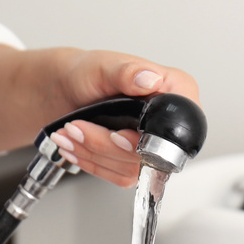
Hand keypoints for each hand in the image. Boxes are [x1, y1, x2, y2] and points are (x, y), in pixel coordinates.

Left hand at [47, 50, 200, 186]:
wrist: (65, 89)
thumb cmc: (87, 73)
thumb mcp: (104, 66)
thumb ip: (127, 72)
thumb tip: (150, 78)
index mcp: (175, 92)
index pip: (177, 127)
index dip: (148, 138)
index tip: (116, 134)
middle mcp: (167, 122)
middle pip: (150, 153)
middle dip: (106, 145)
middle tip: (76, 128)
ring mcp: (153, 146)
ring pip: (131, 168)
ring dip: (93, 154)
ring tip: (69, 134)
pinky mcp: (136, 161)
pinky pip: (120, 176)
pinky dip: (92, 164)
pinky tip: (75, 148)